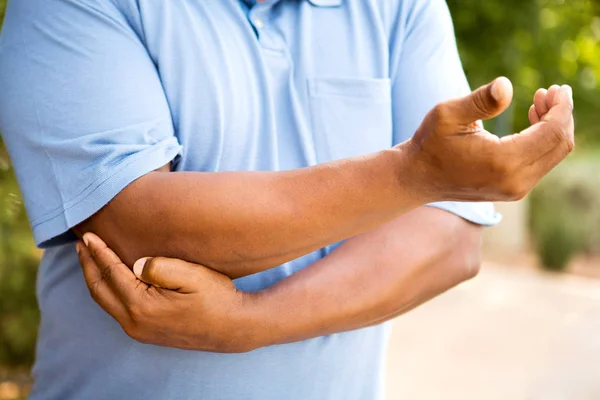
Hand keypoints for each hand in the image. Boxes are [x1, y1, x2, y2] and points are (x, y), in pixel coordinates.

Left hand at [76, 232, 258, 352]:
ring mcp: (139, 331)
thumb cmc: (217, 297)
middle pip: (100, 290)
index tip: (89, 235)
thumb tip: (134, 263)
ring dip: (96, 278)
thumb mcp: (194, 276)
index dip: (99, 252)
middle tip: (81, 244)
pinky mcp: (147, 333)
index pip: (111, 274)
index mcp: (143, 307)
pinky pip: (117, 309)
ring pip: (106, 301)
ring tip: (91, 258)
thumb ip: (161, 267)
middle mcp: (135, 323)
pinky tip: (113, 279)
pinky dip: (109, 290)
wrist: (233, 327)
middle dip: (89, 265)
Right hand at [403, 77, 573, 201]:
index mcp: (503, 162)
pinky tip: (532, 120)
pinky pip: (542, 162)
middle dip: (562, 115)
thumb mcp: (447, 114)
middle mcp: (515, 181)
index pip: (553, 132)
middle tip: (549, 91)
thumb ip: (480, 100)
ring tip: (539, 102)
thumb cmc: (430, 143)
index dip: (562, 107)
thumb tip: (506, 85)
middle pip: (560, 145)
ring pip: (554, 154)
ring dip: (553, 126)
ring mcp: (515, 190)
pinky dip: (543, 140)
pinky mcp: (513, 190)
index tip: (557, 87)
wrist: (417, 178)